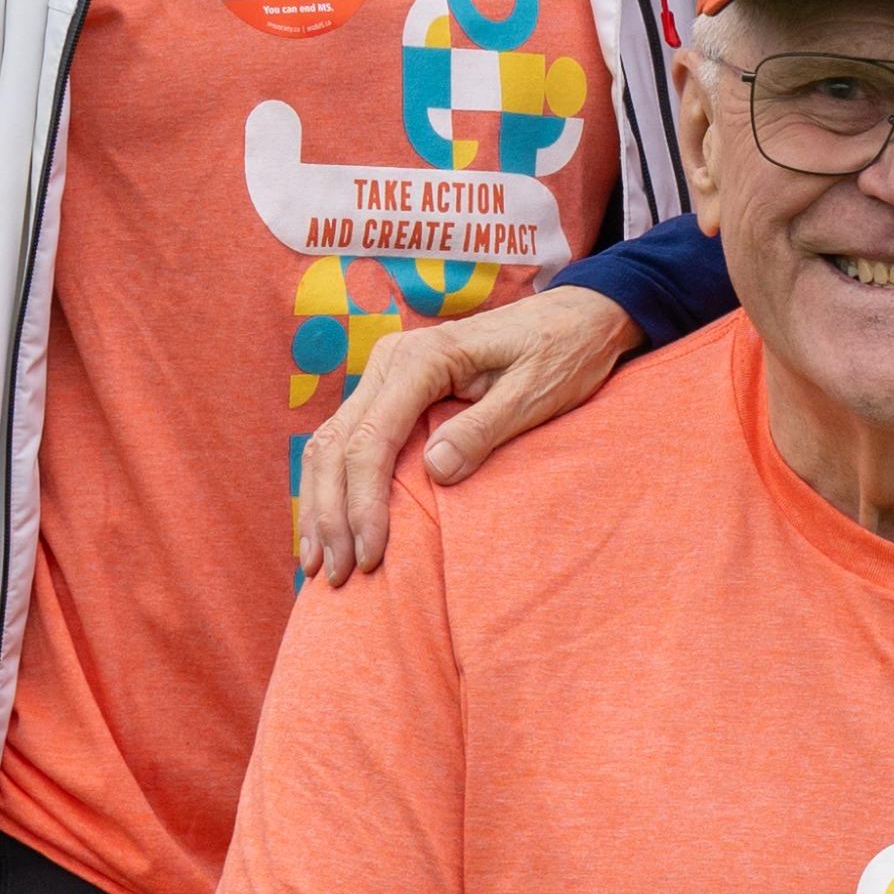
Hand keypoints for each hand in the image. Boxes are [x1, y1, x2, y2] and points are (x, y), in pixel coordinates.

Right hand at [297, 285, 639, 581]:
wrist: (576, 317)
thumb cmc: (562, 353)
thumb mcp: (535, 393)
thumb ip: (484, 429)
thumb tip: (436, 471)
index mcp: (422, 359)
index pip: (371, 442)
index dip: (363, 506)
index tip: (369, 558)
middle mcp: (389, 361)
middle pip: (335, 446)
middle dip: (330, 516)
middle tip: (334, 576)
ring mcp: (385, 374)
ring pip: (328, 445)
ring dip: (319, 506)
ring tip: (317, 564)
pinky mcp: (391, 391)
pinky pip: (346, 441)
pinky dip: (333, 487)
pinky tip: (329, 528)